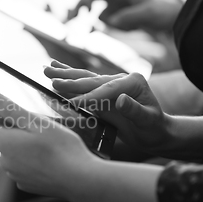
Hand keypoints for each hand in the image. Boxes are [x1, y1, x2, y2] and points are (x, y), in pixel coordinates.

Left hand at [0, 89, 98, 201]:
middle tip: (31, 119)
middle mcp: (5, 161)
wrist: (81, 181)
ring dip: (22, 141)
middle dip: (9, 126)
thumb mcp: (35, 122)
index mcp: (4, 143)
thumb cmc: (62, 150)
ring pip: (12, 151)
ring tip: (46, 139)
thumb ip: (7, 108)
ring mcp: (15, 174)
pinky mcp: (26, 183)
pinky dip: (30, 157)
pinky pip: (23, 164)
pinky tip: (48, 155)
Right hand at [44, 61, 171, 152]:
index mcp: (133, 82)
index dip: (89, 97)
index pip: (106, 90)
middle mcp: (120, 79)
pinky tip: (56, 69)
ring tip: (47, 69)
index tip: (73, 104)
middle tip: (51, 80)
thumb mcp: (148, 121)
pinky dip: (69, 78)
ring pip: (84, 78)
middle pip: (91, 79)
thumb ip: (135, 110)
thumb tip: (121, 100)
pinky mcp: (102, 91)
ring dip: (64, 74)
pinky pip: (83, 84)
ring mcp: (110, 84)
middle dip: (70, 80)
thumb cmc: (154, 128)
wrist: (155, 132)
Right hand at [68, 0, 181, 32]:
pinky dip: (96, 30)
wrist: (170, 18)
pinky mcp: (114, 20)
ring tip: (80, 33)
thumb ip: (130, 16)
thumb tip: (111, 22)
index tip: (85, 11)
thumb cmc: (161, 10)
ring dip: (86, 23)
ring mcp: (113, 9)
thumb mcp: (149, 13)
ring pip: (93, 14)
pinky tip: (100, 37)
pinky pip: (102, 25)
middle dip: (78, 8)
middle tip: (70, 20)